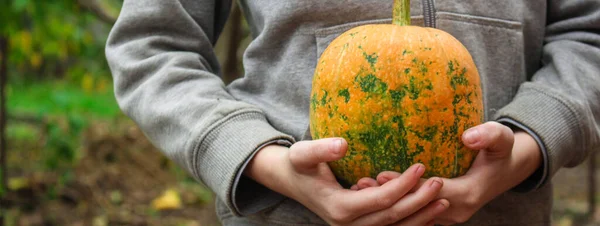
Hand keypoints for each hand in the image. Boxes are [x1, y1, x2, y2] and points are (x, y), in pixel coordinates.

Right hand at [245, 138, 449, 225]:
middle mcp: (349, 225)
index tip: (421, 166)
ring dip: (421, 217)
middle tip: (440, 183)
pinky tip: (429, 216)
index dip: (403, 185)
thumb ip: (321, 149)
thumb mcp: (303, 153)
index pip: (381, 200)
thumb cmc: (298, 164)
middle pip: (393, 218)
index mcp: (340, 208)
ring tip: (444, 202)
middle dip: (419, 202)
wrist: (290, 180)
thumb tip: (342, 144)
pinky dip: (410, 224)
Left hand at [353, 122, 541, 224]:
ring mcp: (447, 216)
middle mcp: (455, 211)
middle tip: (360, 184)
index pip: (430, 192)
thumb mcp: (501, 139)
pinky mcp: (440, 215)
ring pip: (412, 212)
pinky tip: (372, 194)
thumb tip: (469, 136)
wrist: (507, 170)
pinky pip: (414, 213)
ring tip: (359, 189)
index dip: (405, 185)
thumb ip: (488, 135)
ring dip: (386, 202)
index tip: (381, 175)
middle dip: (387, 196)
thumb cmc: (502, 151)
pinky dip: (394, 205)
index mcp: (467, 194)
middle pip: (415, 206)